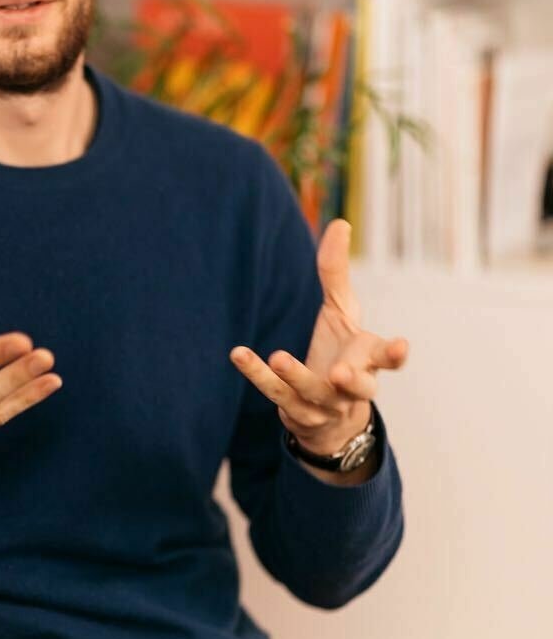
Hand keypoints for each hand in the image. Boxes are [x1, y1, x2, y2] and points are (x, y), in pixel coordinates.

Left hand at [229, 219, 408, 455]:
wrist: (331, 415)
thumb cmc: (341, 352)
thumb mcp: (341, 311)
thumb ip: (337, 273)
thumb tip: (339, 223)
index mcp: (370, 360)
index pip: (387, 359)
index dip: (395, 355)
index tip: (400, 346)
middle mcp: (353, 386)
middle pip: (361, 388)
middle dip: (354, 380)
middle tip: (341, 371)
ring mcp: (325, 403)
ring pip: (312, 393)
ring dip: (296, 375)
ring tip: (278, 356)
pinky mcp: (297, 412)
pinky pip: (276, 394)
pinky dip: (257, 375)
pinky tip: (239, 354)